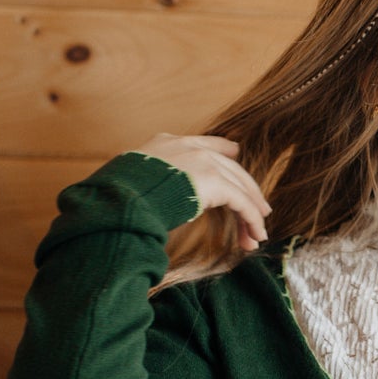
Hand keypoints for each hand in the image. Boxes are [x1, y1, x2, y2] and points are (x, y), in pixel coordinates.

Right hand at [130, 132, 271, 253]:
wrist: (121, 196)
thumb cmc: (118, 194)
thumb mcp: (133, 180)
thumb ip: (149, 182)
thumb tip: (143, 198)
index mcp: (168, 143)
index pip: (204, 143)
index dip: (223, 150)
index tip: (235, 152)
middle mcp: (190, 148)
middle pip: (229, 169)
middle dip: (245, 192)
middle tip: (259, 209)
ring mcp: (204, 162)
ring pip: (239, 187)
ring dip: (251, 213)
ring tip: (258, 234)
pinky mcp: (215, 181)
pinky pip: (241, 202)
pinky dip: (252, 220)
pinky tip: (256, 235)